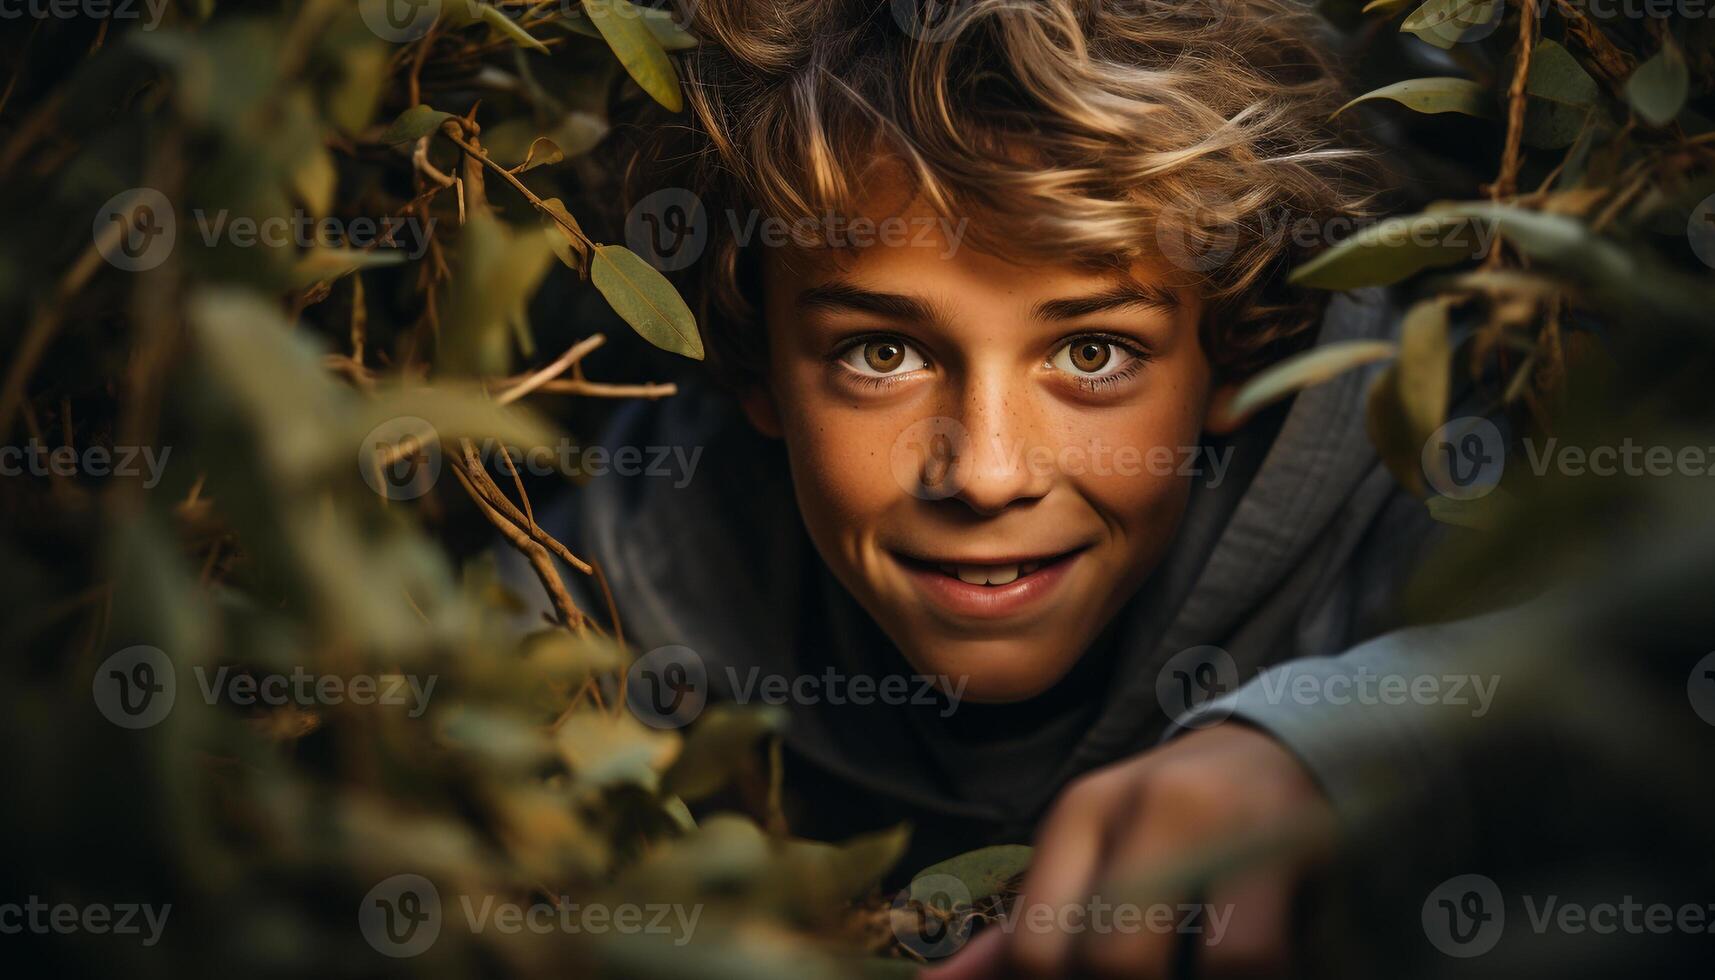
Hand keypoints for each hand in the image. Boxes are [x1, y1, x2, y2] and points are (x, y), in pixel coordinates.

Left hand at [924, 724, 1334, 978]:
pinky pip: (1266, 956)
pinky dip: (1257, 975)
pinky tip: (1263, 960)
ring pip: (1212, 966)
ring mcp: (1230, 823)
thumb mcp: (1092, 862)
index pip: (1036, 948)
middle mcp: (1150, 807)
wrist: (1289, 749)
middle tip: (1153, 979)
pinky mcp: (1299, 843)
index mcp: (1083, 814)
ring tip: (1200, 971)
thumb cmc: (1173, 826)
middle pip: (1116, 961)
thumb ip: (1019, 935)